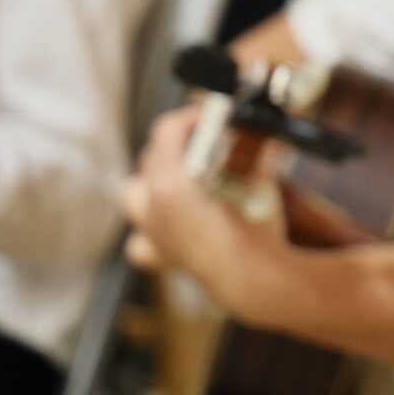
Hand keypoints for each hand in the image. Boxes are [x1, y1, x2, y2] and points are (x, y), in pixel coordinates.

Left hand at [121, 105, 289, 323]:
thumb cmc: (257, 229)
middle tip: (208, 141)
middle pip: (151, 156)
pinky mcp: (160, 256)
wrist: (253, 278)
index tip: (212, 116)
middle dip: (177, 144)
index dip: (190, 117)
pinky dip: (150, 231)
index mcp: (170, 181)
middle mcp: (152, 205)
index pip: (167, 130)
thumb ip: (251, 156)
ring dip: (152, 181)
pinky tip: (172, 227)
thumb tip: (259, 140)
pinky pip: (140, 241)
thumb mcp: (260, 180)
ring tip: (182, 179)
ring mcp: (152, 232)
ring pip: (133, 194)